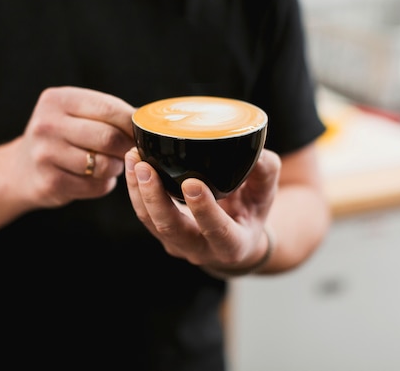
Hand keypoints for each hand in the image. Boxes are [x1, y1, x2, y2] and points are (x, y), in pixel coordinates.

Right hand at [14, 86, 135, 207]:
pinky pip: (95, 186)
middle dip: (126, 147)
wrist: (21, 169)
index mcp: (58, 100)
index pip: (109, 108)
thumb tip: (149, 120)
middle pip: (108, 138)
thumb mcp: (75, 114)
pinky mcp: (50, 183)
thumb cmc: (61, 137)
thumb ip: (108, 114)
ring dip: (115, 167)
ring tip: (109, 164)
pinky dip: (103, 184)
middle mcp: (47, 124)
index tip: (141, 132)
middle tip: (130, 152)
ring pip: (104, 165)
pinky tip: (94, 178)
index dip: (132, 123)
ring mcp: (45, 154)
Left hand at [124, 147, 281, 276]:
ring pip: (152, 222)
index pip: (218, 232)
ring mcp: (177, 244)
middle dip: (155, 198)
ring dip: (139, 190)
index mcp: (233, 245)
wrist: (236, 235)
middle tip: (146, 167)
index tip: (192, 183)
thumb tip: (257, 150)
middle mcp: (201, 250)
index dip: (204, 211)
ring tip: (134, 158)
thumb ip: (265, 171)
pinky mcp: (162, 233)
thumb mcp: (266, 194)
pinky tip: (132, 163)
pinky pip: (144, 214)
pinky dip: (135, 189)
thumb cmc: (252, 210)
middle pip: (172, 229)